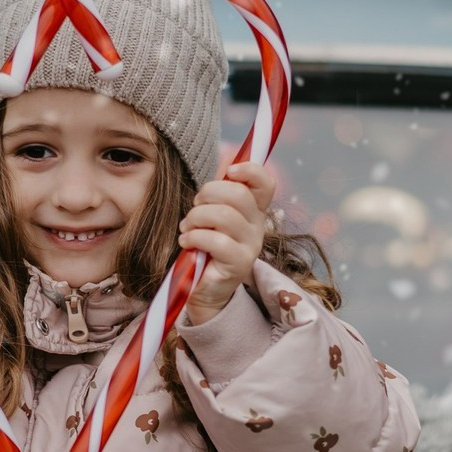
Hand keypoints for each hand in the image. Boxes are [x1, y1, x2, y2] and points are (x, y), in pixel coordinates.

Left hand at [178, 162, 275, 323]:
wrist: (204, 289)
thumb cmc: (204, 248)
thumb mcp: (211, 216)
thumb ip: (218, 194)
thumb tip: (224, 161)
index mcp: (253, 210)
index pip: (265, 183)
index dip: (250, 170)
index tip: (230, 170)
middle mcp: (257, 226)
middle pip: (239, 194)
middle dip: (208, 193)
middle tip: (194, 207)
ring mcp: (250, 245)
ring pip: (225, 216)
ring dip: (197, 217)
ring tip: (187, 227)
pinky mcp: (239, 264)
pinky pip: (216, 241)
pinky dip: (194, 237)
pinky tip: (187, 242)